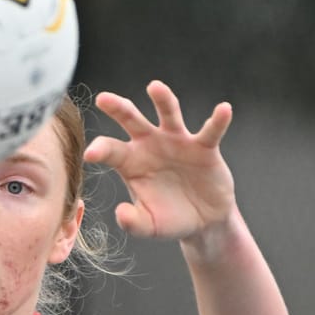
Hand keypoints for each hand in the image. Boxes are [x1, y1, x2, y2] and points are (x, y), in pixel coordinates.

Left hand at [84, 80, 234, 242]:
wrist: (203, 222)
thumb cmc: (170, 219)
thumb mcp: (149, 226)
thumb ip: (133, 223)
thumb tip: (120, 213)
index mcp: (131, 163)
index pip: (111, 151)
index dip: (101, 150)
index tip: (91, 153)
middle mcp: (151, 146)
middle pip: (132, 120)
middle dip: (118, 109)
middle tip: (103, 99)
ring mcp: (177, 142)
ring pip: (168, 115)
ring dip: (162, 100)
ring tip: (154, 87)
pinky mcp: (204, 147)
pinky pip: (211, 131)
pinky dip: (218, 120)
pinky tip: (224, 110)